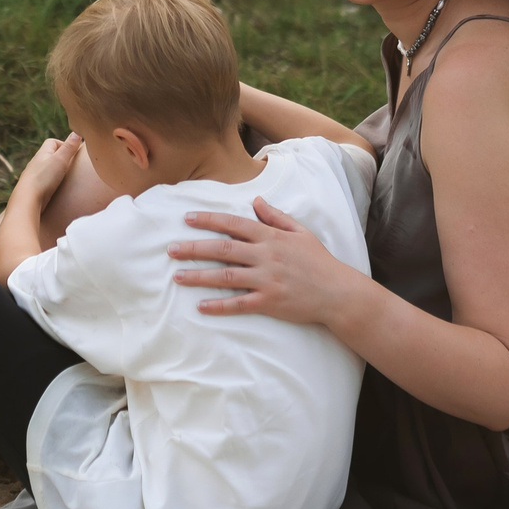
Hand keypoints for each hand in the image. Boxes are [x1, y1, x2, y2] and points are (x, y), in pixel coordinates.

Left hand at [12, 134, 81, 208]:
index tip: (74, 152)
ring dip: (57, 171)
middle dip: (61, 158)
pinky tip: (57, 189)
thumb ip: (69, 147)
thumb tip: (76, 132)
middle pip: (50, 156)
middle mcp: (36, 163)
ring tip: (67, 178)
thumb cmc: (44, 178)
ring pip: (47, 170)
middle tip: (72, 165)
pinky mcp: (35, 189)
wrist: (27, 200)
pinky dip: (52, 183)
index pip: (52, 142)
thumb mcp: (60, 160)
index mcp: (42, 154)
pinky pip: (45, 182)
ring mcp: (34, 176)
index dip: (64, 144)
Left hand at [169, 199, 355, 325]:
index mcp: (271, 237)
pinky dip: (219, 305)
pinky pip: (239, 304)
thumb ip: (275, 217)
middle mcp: (265, 256)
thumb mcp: (300, 232)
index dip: (209, 220)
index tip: (187, 219)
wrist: (337, 292)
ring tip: (177, 276)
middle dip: (194, 248)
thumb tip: (255, 201)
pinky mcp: (269, 302)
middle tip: (171, 249)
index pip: (234, 224)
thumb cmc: (319, 261)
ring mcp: (266, 280)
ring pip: (226, 276)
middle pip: (223, 249)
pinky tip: (201, 306)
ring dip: (199, 276)